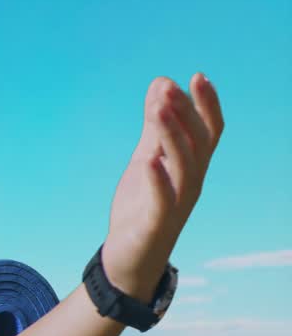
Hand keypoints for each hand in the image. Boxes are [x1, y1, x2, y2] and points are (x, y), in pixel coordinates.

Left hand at [103, 74, 223, 300]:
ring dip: (172, 134)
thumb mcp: (146, 159)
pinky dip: (158, 179)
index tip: (197, 76)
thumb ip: (154, 127)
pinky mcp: (157, 223)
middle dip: (185, 112)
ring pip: (183, 165)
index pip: (209, 131)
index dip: (207, 104)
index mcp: (191, 166)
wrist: (128, 258)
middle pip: (198, 142)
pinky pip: (163, 200)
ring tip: (159, 109)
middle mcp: (191, 182)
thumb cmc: (141, 207)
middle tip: (169, 87)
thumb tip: (161, 83)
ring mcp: (177, 203)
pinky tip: (149, 160)